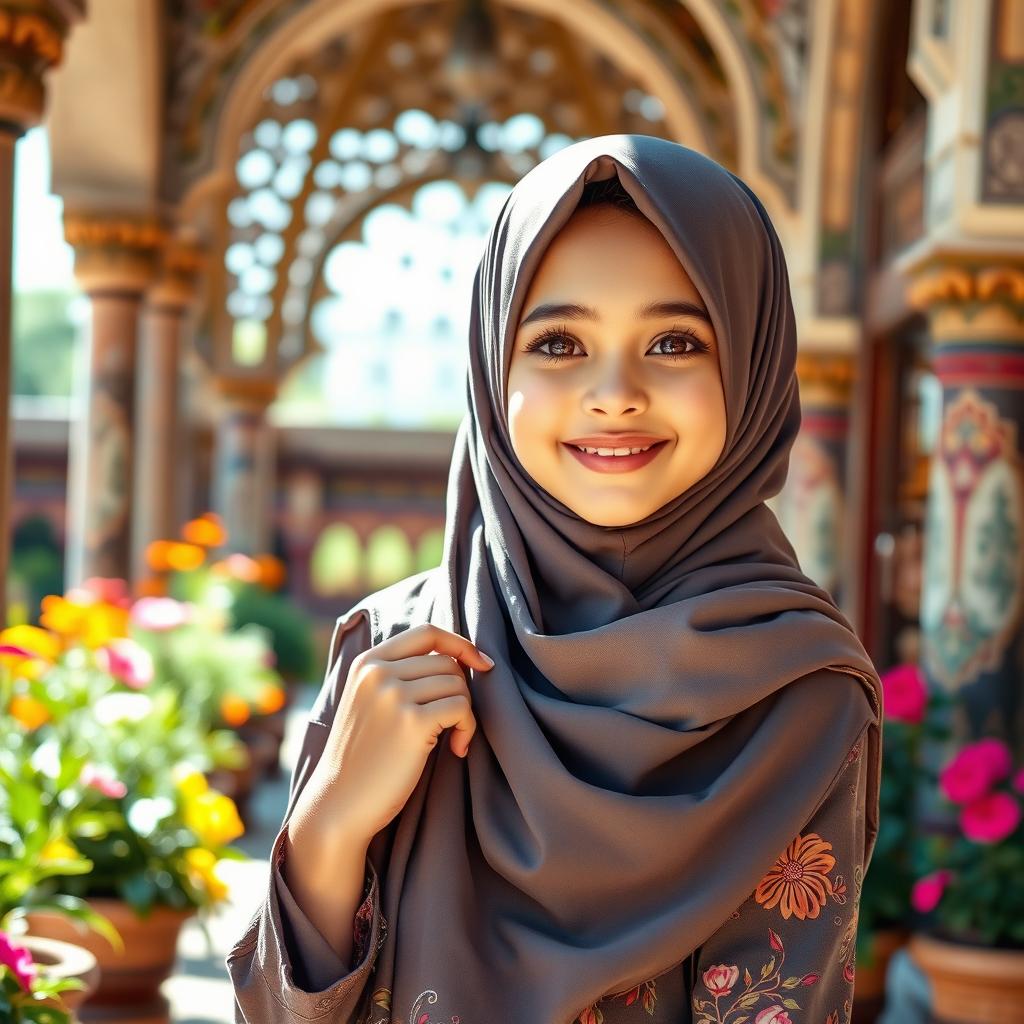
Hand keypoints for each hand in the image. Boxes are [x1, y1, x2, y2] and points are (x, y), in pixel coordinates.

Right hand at [298, 623, 493, 843]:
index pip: (427, 632)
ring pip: (458, 685)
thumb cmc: (364, 757)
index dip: (460, 644)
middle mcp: (378, 672)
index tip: (480, 663)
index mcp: (367, 662)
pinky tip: (456, 750)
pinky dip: (468, 730)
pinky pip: (462, 709)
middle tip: (453, 725)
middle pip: (448, 663)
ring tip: (452, 740)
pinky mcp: (412, 722)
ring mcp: (394, 695)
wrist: (339, 804)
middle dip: (461, 692)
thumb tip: (460, 658)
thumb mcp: (370, 702)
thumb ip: (400, 674)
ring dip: (465, 715)